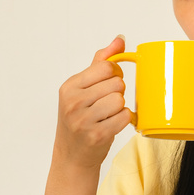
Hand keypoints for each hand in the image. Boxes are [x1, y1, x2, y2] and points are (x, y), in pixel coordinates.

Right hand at [54, 36, 132, 169]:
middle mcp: (73, 102)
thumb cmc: (80, 119)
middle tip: (106, 104)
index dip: (114, 74)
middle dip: (118, 93)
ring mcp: (84, 120)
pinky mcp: (97, 135)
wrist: (72, 156)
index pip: (105, 67)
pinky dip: (123, 120)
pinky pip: (124, 117)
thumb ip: (101, 62)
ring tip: (108, 115)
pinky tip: (112, 124)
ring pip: (120, 100)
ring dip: (120, 108)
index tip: (107, 84)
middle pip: (116, 84)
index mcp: (69, 87)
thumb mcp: (83, 89)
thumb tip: (120, 39)